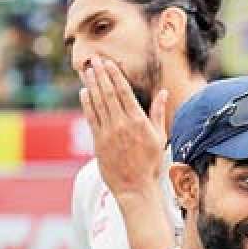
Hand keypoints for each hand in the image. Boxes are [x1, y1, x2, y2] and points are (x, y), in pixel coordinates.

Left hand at [78, 56, 169, 200]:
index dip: (114, 75)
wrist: (135, 188)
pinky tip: (84, 92)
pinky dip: (87, 104)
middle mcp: (122, 124)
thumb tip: (163, 92)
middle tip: (94, 59)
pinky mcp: (98, 142)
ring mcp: (109, 133)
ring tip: (87, 71)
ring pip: (97, 103)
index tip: (108, 62)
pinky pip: (91, 118)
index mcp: (138, 121)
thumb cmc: (150, 164)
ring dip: (92, 85)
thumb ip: (158, 113)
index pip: (124, 92)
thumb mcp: (159, 137)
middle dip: (101, 74)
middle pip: (108, 93)